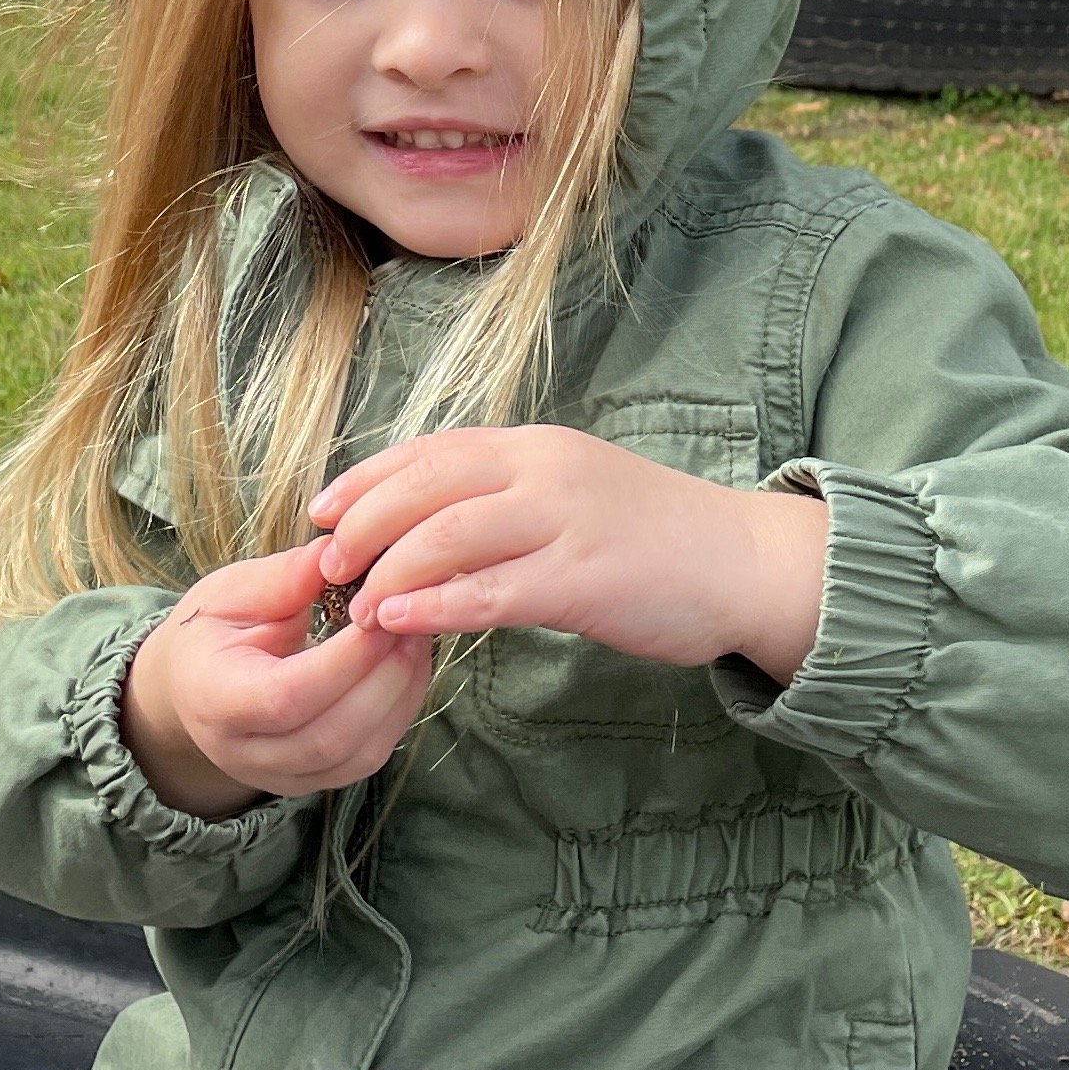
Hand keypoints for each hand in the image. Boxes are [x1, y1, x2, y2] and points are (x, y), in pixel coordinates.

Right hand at [121, 541, 431, 820]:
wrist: (190, 687)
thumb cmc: (211, 633)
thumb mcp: (229, 593)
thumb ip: (281, 580)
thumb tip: (334, 555)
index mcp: (215, 701)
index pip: (287, 697)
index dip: (343, 661)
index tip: (379, 614)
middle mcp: (245, 753)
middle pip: (330, 736)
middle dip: (383, 678)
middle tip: (410, 623)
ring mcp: (283, 777)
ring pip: (358, 756)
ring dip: (400, 695)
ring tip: (414, 640)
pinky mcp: (315, 781)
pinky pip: (369, 758)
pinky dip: (399, 713)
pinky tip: (407, 668)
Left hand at [307, 427, 828, 684]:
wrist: (747, 563)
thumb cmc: (659, 538)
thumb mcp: (576, 494)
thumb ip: (511, 499)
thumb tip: (433, 526)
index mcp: (539, 447)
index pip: (432, 451)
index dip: (367, 478)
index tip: (321, 510)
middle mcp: (546, 472)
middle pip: (428, 485)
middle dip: (364, 522)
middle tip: (325, 561)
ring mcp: (566, 523)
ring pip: (450, 534)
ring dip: (389, 568)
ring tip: (352, 601)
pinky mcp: (584, 580)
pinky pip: (491, 590)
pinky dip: (434, 605)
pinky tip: (399, 622)